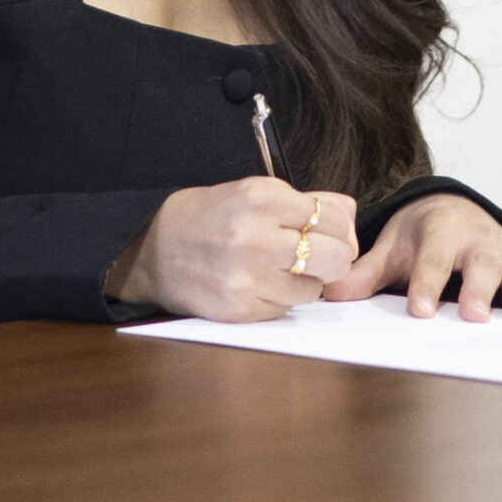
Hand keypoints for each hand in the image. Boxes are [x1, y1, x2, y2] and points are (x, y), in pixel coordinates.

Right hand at [107, 178, 358, 321]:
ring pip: (314, 289)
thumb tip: (349, 215)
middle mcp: (256, 236)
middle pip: (336, 257)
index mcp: (262, 198)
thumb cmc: (208, 218)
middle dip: (334, 259)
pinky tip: (257, 284)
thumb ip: (305, 202)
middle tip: (319, 258)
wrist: (152, 250)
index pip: (334, 218)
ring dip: (304, 282)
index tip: (328, 234)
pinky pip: (285, 309)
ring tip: (278, 270)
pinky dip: (279, 299)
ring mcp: (247, 277)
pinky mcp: (240, 309)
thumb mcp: (252, 192)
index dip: (338, 229)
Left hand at [320, 193, 501, 320]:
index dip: (426, 284)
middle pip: (481, 263)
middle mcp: (476, 237)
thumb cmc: (421, 234)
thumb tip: (331, 294)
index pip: (431, 259)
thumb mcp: (391, 248)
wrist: (450, 207)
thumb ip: (365, 273)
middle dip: (479, 289)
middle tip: (474, 316)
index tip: (421, 311)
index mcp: (440, 231)